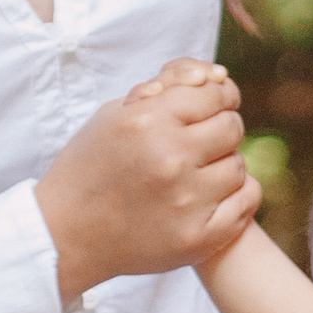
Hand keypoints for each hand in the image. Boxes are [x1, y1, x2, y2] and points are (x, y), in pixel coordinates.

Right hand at [36, 58, 260, 306]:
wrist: (65, 236)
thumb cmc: (91, 167)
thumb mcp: (115, 115)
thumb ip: (166, 88)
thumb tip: (215, 75)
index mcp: (146, 121)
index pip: (214, 93)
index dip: (217, 95)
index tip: (212, 105)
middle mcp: (169, 158)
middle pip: (232, 127)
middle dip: (219, 128)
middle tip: (200, 141)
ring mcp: (186, 201)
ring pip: (238, 165)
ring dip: (221, 165)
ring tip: (194, 173)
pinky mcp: (197, 237)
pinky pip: (247, 200)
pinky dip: (236, 194)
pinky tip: (211, 195)